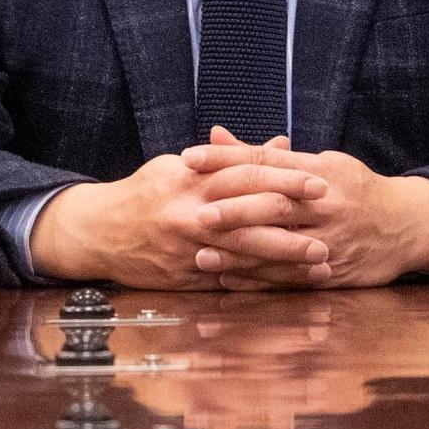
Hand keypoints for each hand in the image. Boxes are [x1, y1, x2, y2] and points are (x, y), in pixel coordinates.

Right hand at [28, 144, 331, 288]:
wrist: (97, 232)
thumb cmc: (145, 192)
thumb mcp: (181, 165)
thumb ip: (232, 158)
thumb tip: (280, 144)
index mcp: (191, 178)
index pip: (247, 172)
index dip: (286, 177)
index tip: (320, 182)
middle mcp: (190, 212)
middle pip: (251, 214)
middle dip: (294, 220)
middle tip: (332, 223)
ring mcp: (187, 248)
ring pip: (245, 252)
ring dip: (286, 258)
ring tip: (321, 259)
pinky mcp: (183, 276)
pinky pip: (228, 280)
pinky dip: (260, 282)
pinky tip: (287, 284)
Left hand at [170, 132, 428, 289]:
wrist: (408, 224)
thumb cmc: (354, 188)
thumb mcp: (318, 161)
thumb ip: (264, 154)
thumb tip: (215, 135)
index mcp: (319, 171)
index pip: (266, 160)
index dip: (226, 159)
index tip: (189, 158)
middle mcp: (325, 204)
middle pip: (275, 205)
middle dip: (234, 210)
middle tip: (196, 214)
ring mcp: (332, 239)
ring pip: (281, 246)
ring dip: (239, 254)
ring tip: (202, 256)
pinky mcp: (335, 271)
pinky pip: (291, 278)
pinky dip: (258, 281)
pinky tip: (229, 281)